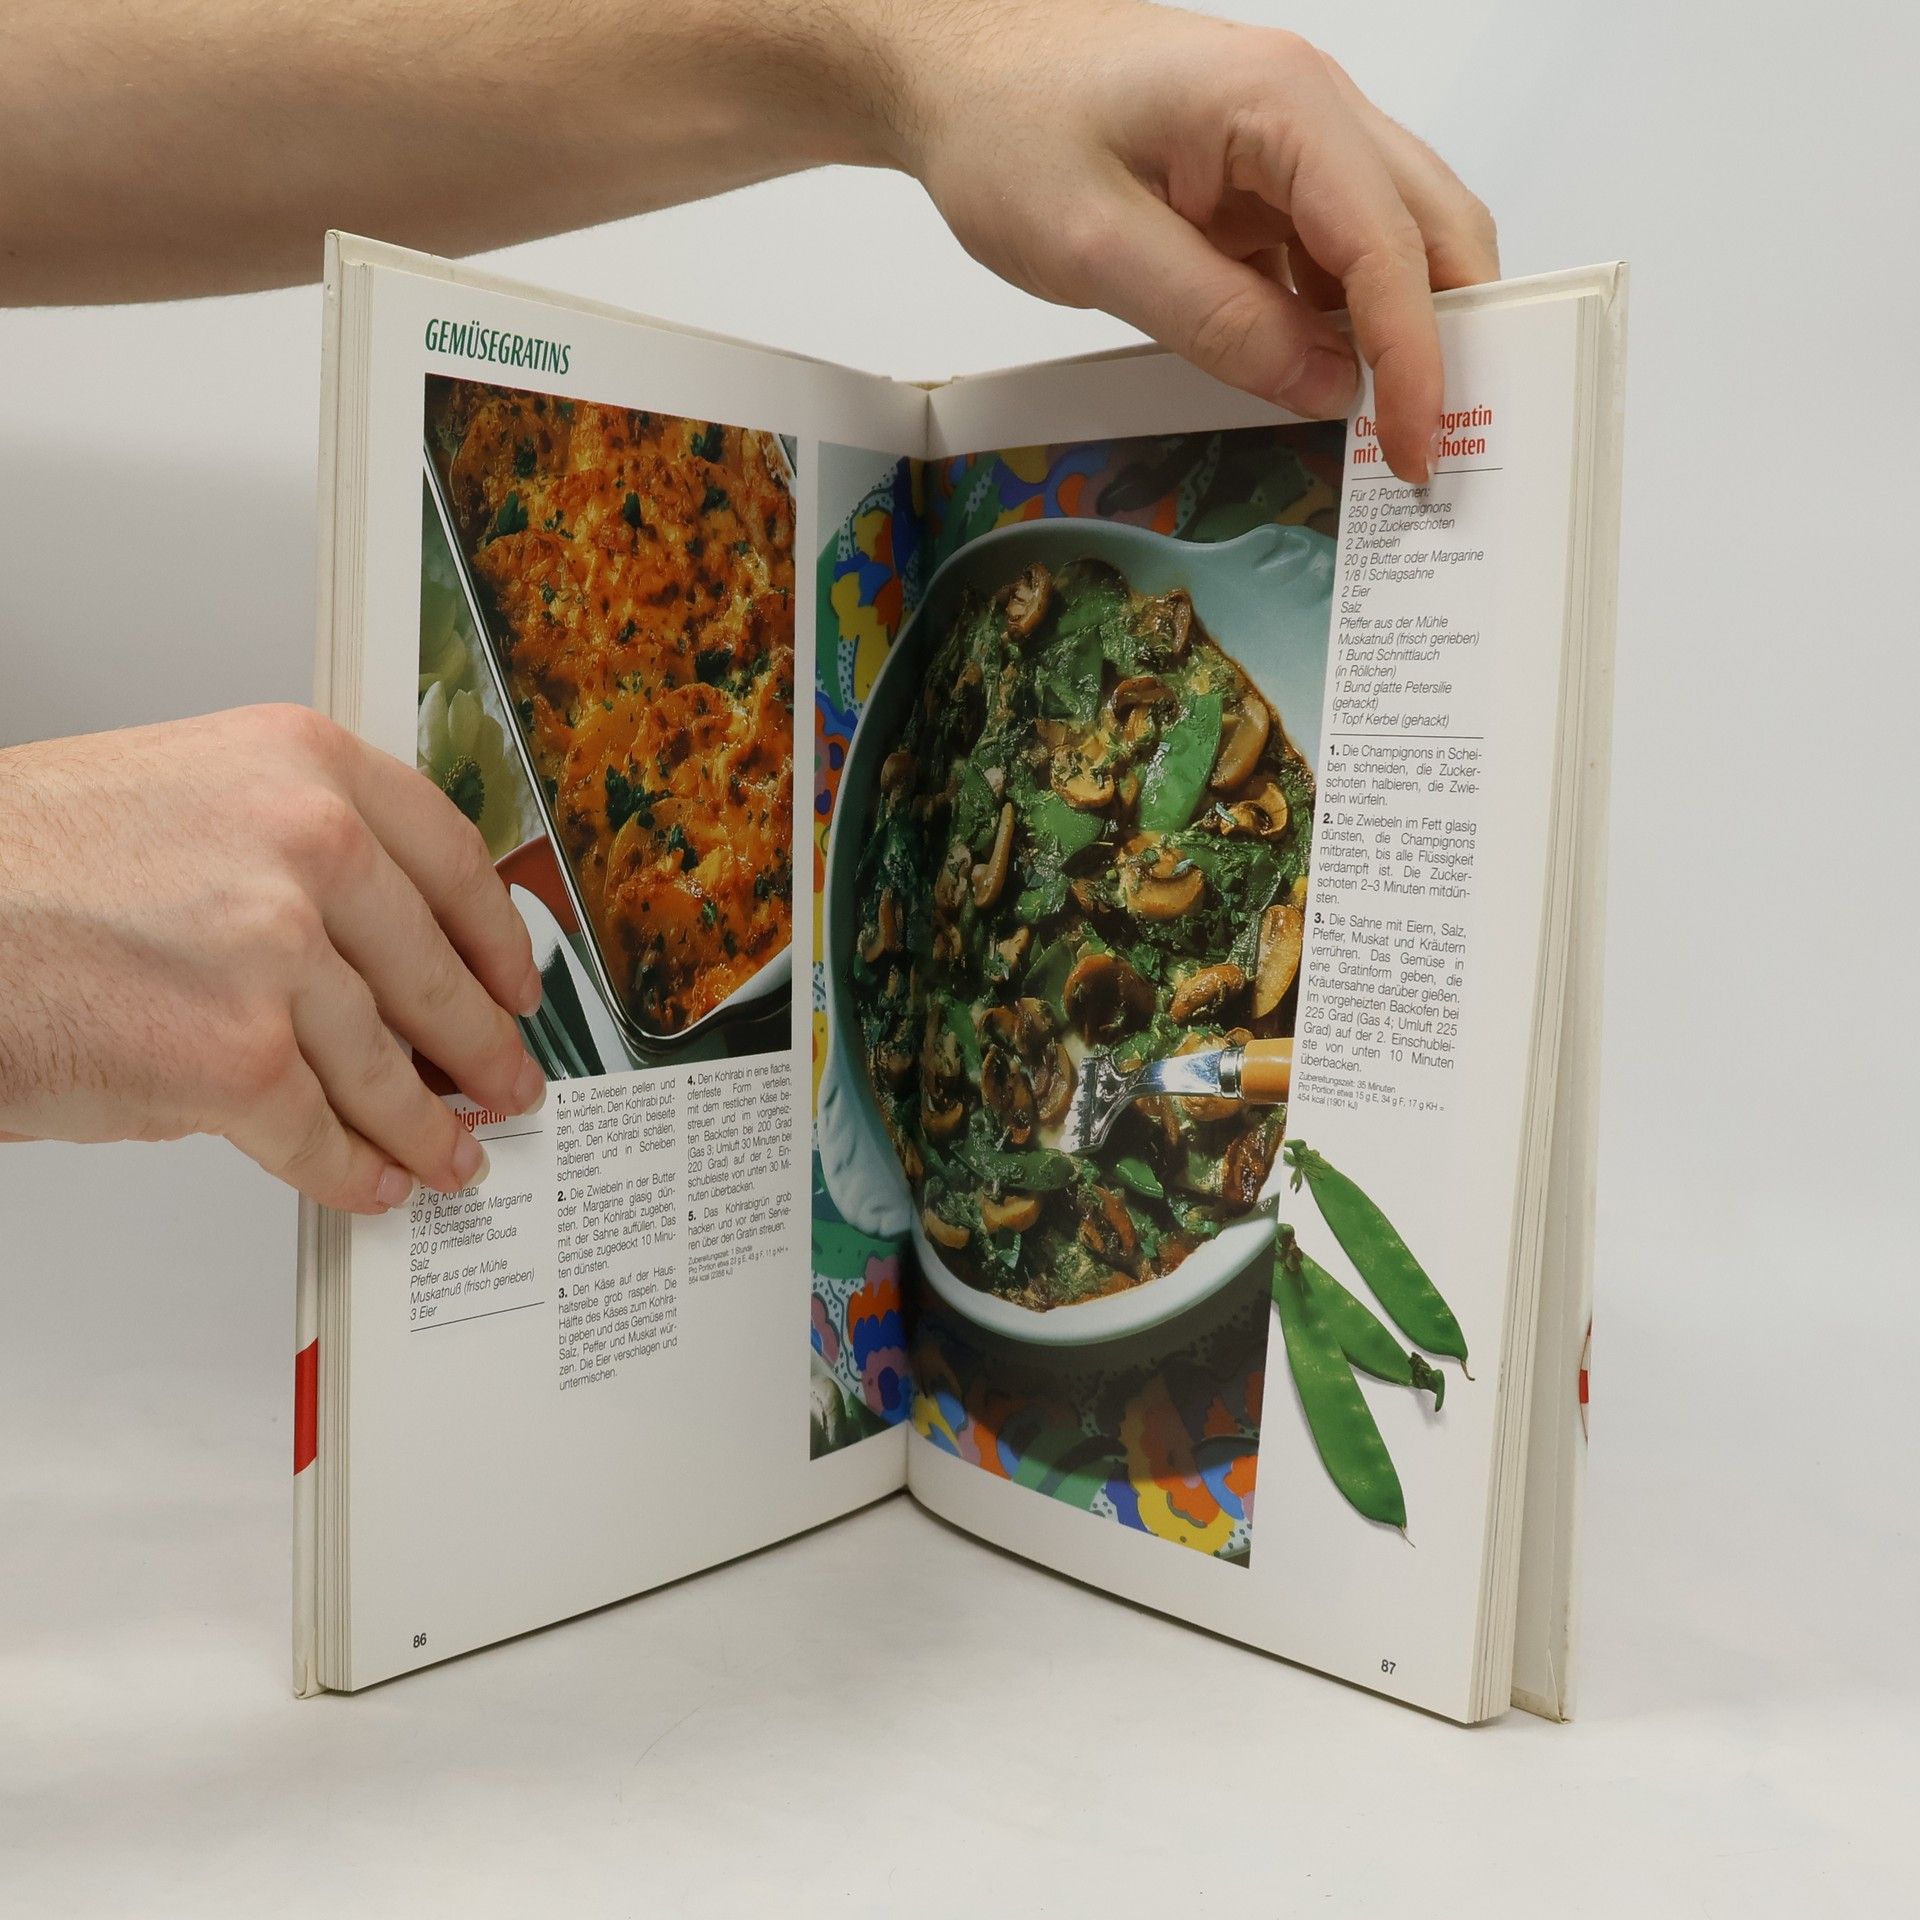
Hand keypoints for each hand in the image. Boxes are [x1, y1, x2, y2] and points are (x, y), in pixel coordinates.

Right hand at [0, 705, 544, 1211]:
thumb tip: (382, 953)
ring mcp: (278, 953)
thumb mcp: (188, 795)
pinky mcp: (233, 1059)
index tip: (517, 983)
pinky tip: (367, 1181)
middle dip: (481, 1049)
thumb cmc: (22, 862)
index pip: (453, 860)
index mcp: (305, 764)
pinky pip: (320, 1134)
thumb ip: (294, 852)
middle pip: (436, 973)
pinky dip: (350, 1172)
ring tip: (448, 1152)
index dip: (498, 939)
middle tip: (506, 1082)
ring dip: (426, 1127)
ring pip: (387, 1068)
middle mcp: (310, 844)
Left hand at [881, 0, 1498, 481]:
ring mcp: (1292, 141)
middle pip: (1432, 228)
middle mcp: (1311, 108)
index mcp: (1282, 104)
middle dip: (1446, 339)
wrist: (956, 71)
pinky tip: (1318, 380)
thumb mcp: (1098, 246)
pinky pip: (1331, 252)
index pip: (1390, 245)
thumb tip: (1324, 387)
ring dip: (1395, 332)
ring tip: (1382, 428)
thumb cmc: (1007, 130)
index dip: (1415, 357)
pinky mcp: (1264, 176)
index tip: (1417, 447)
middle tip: (1430, 443)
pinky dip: (1339, 320)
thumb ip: (1218, 321)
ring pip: (1392, 242)